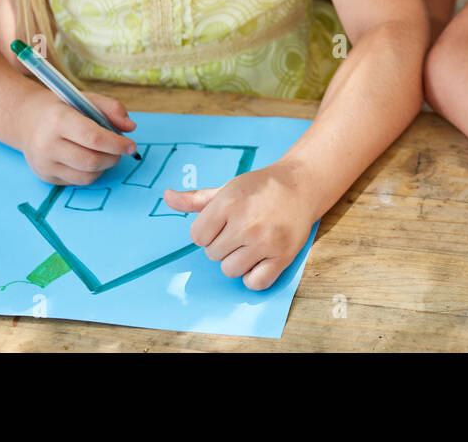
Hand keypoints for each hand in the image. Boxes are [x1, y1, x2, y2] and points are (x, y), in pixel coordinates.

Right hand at [19, 88, 137, 184]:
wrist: (27, 120)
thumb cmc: (63, 109)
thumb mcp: (86, 99)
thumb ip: (112, 109)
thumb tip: (131, 127)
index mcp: (59, 120)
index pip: (93, 138)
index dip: (116, 144)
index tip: (131, 146)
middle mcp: (47, 145)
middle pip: (92, 161)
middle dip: (114, 157)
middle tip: (121, 150)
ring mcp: (44, 164)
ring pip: (87, 176)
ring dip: (104, 167)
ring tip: (105, 153)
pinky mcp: (46, 177)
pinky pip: (78, 182)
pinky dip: (91, 173)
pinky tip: (89, 159)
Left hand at [163, 164, 316, 290]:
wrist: (301, 185)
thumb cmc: (260, 188)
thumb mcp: (227, 188)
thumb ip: (195, 199)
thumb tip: (166, 197)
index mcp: (229, 202)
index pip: (197, 236)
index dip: (208, 231)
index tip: (224, 223)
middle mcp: (246, 223)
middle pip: (212, 254)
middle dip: (223, 245)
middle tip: (241, 230)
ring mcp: (265, 241)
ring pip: (230, 270)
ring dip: (236, 261)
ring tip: (250, 244)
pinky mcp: (283, 256)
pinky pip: (255, 283)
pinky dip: (253, 277)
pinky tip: (259, 260)